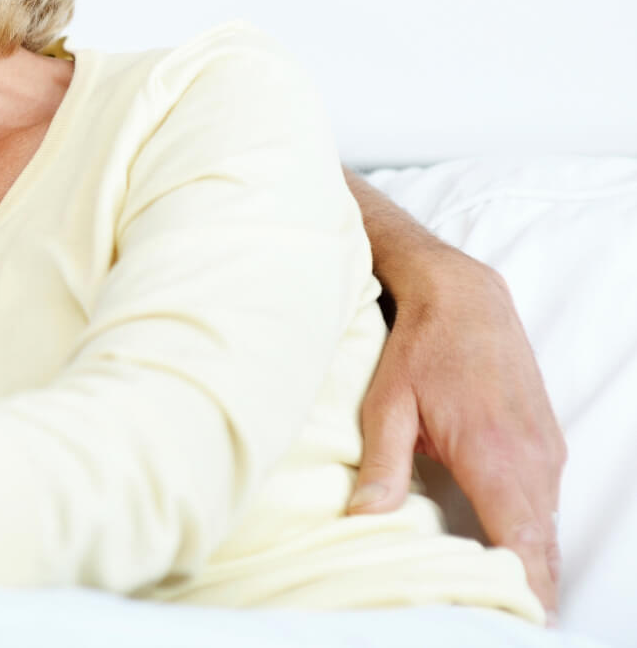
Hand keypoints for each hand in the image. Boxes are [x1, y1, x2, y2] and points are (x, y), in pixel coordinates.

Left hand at [350, 242, 564, 617]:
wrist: (464, 297)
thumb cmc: (421, 348)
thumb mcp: (387, 404)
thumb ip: (382, 464)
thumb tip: (364, 515)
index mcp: (494, 455)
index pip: (523, 542)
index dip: (525, 587)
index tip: (519, 619)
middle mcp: (533, 458)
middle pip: (542, 545)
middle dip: (529, 586)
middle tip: (508, 618)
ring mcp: (547, 449)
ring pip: (547, 525)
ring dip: (532, 559)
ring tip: (507, 596)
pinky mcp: (548, 442)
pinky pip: (546, 501)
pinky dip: (534, 530)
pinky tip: (510, 550)